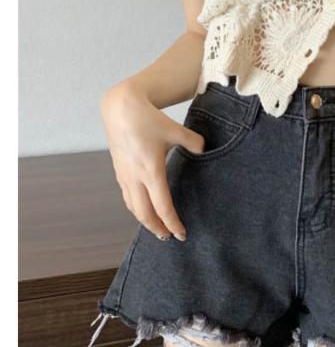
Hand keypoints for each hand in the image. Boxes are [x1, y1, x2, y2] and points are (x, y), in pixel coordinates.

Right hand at [100, 81, 204, 240]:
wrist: (120, 109)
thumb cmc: (149, 119)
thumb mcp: (176, 130)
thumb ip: (194, 142)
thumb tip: (204, 150)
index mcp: (151, 171)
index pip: (162, 207)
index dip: (173, 223)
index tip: (181, 234)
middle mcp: (135, 177)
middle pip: (144, 214)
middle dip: (157, 229)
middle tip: (170, 237)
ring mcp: (124, 176)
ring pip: (133, 207)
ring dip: (145, 221)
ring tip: (157, 228)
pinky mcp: (119, 171)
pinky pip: (127, 197)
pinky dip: (136, 208)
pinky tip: (144, 208)